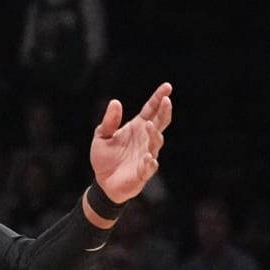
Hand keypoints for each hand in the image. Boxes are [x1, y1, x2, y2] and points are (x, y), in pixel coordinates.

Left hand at [88, 83, 173, 203]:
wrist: (102, 183)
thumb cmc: (105, 158)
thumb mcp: (102, 136)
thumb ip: (109, 121)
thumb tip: (115, 102)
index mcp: (137, 128)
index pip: (151, 110)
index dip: (159, 98)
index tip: (167, 87)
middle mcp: (145, 139)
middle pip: (159, 123)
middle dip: (164, 112)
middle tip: (166, 101)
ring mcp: (146, 155)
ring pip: (156, 143)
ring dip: (154, 134)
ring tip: (149, 125)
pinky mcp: (143, 173)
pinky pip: (149, 167)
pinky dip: (150, 162)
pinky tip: (148, 157)